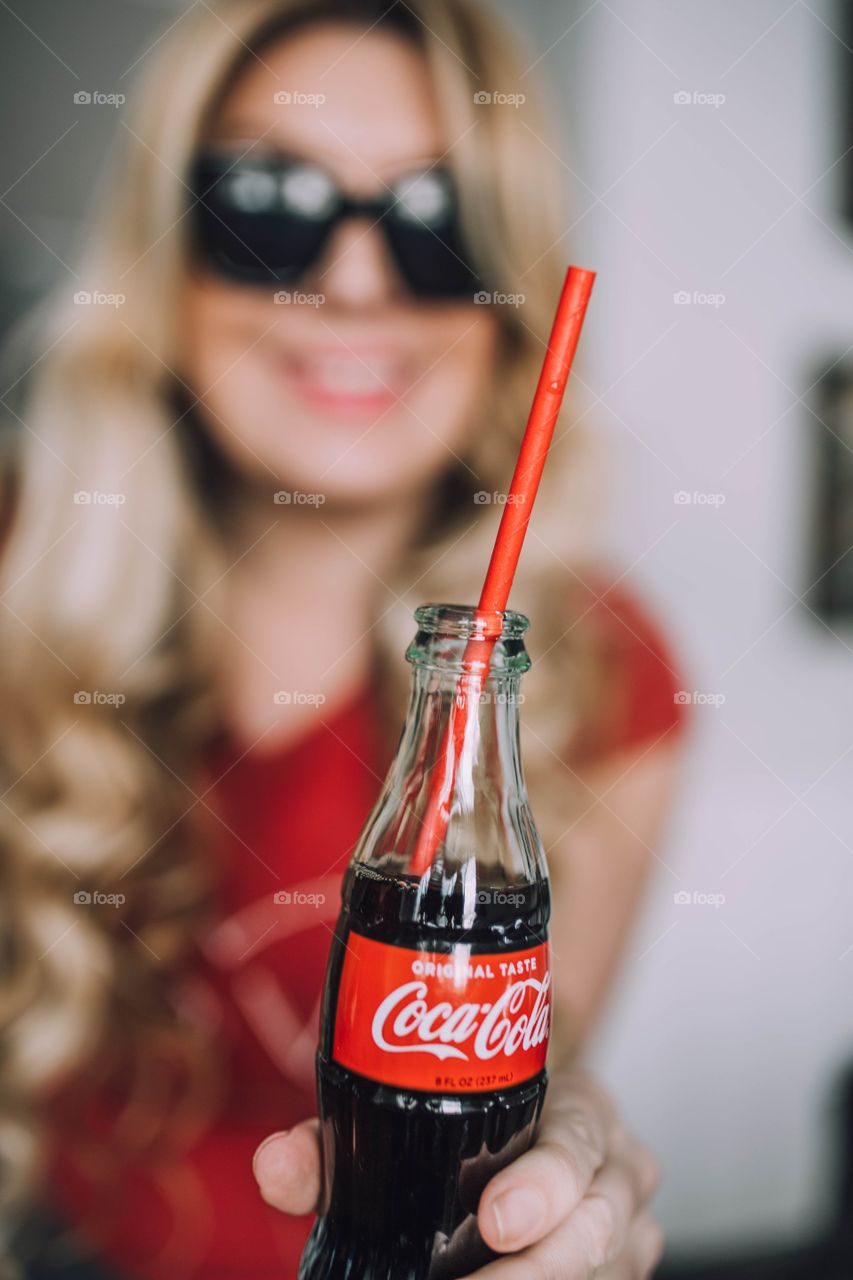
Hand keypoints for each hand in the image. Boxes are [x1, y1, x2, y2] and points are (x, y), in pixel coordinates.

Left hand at [253, 1068, 662, 1278]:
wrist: (535, 1120)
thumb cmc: (479, 1115)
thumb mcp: (419, 1108)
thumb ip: (340, 1140)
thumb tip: (274, 1166)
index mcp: (581, 1109)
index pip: (575, 1142)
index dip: (542, 1186)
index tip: (492, 1220)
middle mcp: (617, 1170)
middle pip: (596, 1225)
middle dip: (535, 1269)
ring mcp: (629, 1232)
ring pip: (606, 1267)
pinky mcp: (624, 1268)